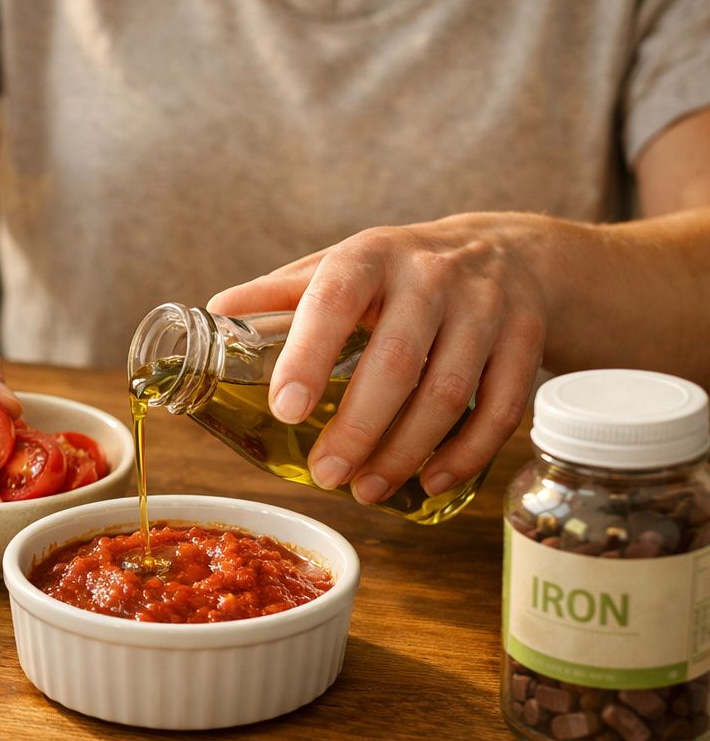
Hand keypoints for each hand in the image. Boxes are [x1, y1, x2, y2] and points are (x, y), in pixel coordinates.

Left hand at [207, 213, 550, 504]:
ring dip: (406, 450)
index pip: (335, 299)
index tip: (283, 409)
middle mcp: (433, 276)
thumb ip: (281, 293)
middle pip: (397, 361)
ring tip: (367, 490)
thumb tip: (213, 314)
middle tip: (326, 475)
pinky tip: (431, 481)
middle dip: (359, 427)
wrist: (506, 250)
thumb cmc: (398, 270)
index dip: (309, 354)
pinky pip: (501, 408)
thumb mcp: (339, 266)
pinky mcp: (527, 340)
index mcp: (370, 256)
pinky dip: (466, 453)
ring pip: (450, 392)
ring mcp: (487, 308)